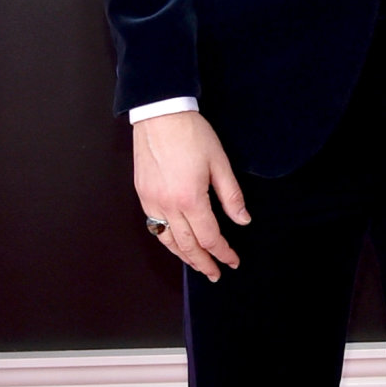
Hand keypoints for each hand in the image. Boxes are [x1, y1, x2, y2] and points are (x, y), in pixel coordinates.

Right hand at [133, 112, 249, 280]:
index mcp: (191, 199)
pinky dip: (167, 240)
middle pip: (187, 246)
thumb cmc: (191, 134)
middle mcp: (168, 205)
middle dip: (204, 263)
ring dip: (184, 256)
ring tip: (198, 265)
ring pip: (168, 240)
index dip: (223, 252)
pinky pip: (154, 226)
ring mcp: (152, 201)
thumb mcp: (220, 163)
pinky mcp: (143, 194)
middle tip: (215, 273)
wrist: (160, 113)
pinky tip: (176, 243)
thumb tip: (242, 220)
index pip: (210, 238)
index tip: (233, 261)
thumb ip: (231, 196)